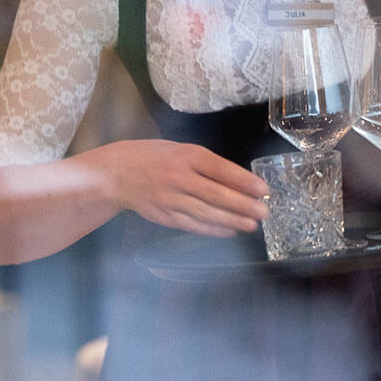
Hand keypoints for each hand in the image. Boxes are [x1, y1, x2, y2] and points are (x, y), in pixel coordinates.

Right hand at [106, 139, 268, 237]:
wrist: (116, 173)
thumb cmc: (154, 157)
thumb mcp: (180, 150)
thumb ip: (206, 164)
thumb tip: (239, 181)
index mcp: (185, 155)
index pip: (219, 169)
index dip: (243, 180)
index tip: (263, 189)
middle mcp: (178, 177)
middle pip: (215, 194)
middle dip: (242, 205)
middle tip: (264, 212)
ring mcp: (170, 199)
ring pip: (205, 213)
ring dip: (231, 220)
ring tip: (252, 224)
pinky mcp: (164, 216)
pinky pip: (192, 225)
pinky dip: (212, 229)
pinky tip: (229, 230)